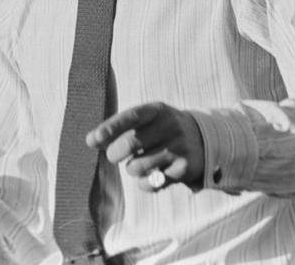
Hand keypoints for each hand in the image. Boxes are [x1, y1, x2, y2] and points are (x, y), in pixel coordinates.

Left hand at [86, 102, 204, 191]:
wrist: (203, 140)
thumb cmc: (162, 129)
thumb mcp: (145, 121)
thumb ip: (118, 128)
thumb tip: (90, 140)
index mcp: (156, 110)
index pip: (131, 116)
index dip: (110, 128)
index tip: (93, 140)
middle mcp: (170, 126)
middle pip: (130, 143)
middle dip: (114, 153)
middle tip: (114, 155)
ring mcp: (179, 147)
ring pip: (138, 166)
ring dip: (131, 168)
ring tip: (139, 162)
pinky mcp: (185, 168)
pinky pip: (152, 183)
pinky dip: (144, 183)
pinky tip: (152, 175)